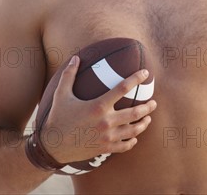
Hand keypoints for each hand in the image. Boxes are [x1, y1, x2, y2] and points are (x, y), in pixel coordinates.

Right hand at [40, 55, 156, 163]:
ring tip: (148, 117)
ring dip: (144, 123)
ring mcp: (107, 137)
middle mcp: (106, 122)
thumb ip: (69, 75)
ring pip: (133, 130)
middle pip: (135, 113)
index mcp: (98, 105)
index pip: (123, 88)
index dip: (136, 79)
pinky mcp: (105, 149)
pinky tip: (135, 137)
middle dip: (148, 106)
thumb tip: (75, 57)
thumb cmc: (57, 117)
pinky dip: (132, 141)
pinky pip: (125, 146)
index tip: (146, 73)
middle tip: (154, 102)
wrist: (52, 146)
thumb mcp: (61, 94)